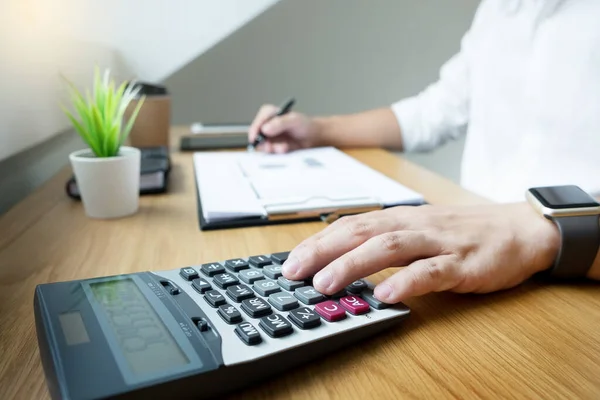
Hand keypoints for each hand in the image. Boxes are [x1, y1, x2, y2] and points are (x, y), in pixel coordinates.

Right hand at [248, 104, 318, 152]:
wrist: (314, 137)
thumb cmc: (305, 125)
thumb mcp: (294, 120)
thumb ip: (280, 123)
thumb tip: (265, 128)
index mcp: (270, 113)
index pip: (258, 121)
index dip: (255, 130)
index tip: (256, 137)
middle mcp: (267, 125)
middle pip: (257, 135)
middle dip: (264, 143)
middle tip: (270, 147)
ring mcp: (270, 137)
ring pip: (263, 145)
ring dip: (272, 148)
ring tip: (283, 148)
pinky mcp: (274, 146)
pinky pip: (270, 152)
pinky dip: (277, 152)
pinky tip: (285, 149)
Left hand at [281, 203, 560, 302]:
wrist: (518, 229)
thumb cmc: (463, 232)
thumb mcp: (419, 231)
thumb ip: (386, 242)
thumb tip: (344, 260)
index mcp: (400, 219)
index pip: (350, 225)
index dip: (318, 242)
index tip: (290, 260)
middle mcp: (413, 225)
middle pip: (361, 232)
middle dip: (323, 251)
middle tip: (293, 272)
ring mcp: (438, 242)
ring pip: (389, 248)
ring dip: (353, 264)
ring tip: (326, 283)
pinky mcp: (463, 262)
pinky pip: (432, 271)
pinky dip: (406, 281)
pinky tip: (386, 295)